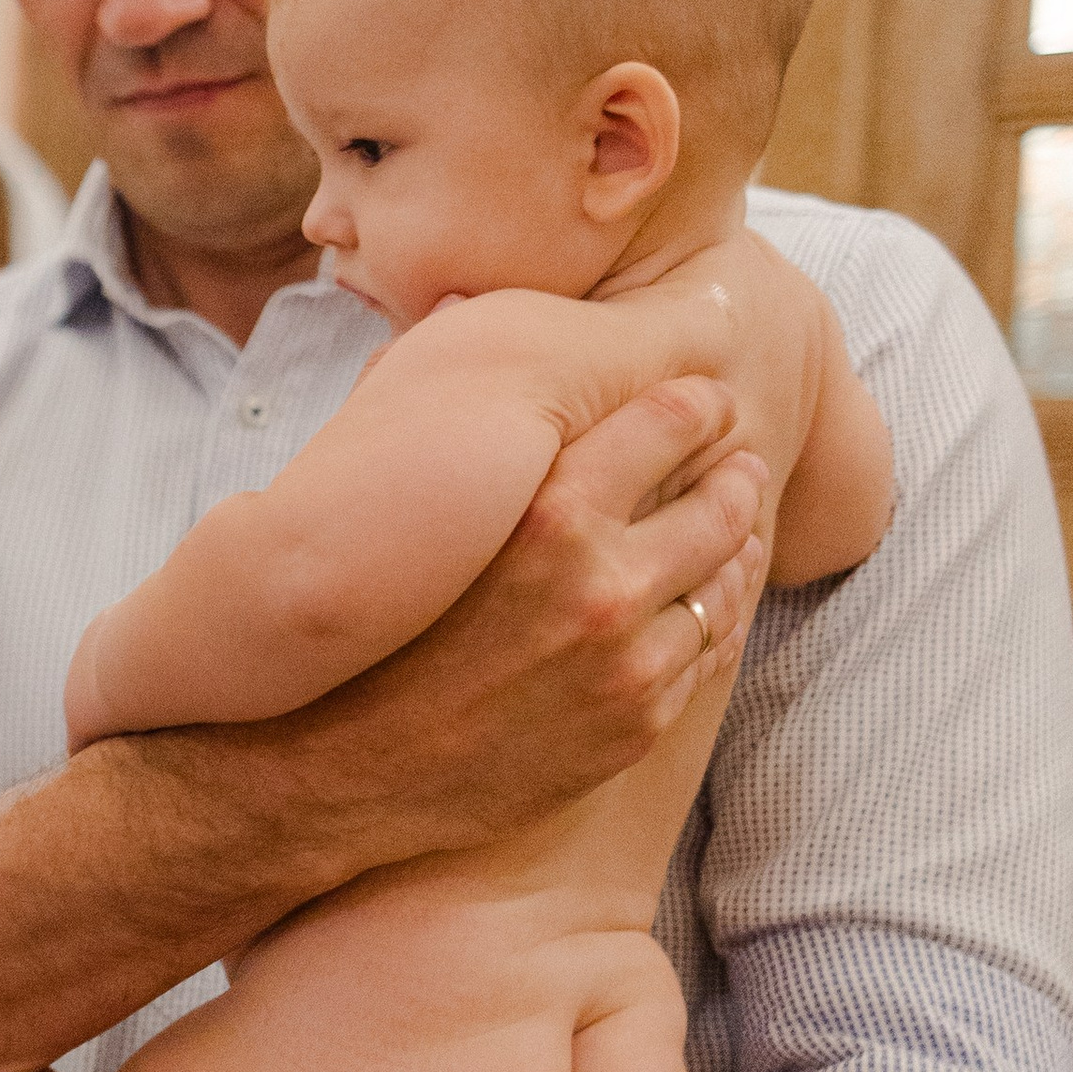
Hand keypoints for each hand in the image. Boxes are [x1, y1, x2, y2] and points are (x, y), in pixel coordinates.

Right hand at [277, 387, 767, 888]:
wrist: (334, 768)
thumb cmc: (360, 624)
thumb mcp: (403, 505)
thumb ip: (451, 414)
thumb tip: (458, 303)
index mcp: (547, 511)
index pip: (670, 421)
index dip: (697, 402)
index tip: (705, 398)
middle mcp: (599, 584)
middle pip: (722, 500)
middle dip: (735, 474)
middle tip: (739, 462)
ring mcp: (626, 661)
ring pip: (726, 581)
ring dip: (734, 549)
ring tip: (733, 529)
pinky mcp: (632, 724)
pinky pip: (705, 655)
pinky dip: (709, 621)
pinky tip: (699, 604)